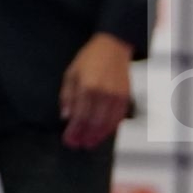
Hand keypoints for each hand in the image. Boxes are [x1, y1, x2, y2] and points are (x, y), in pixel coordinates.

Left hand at [59, 32, 131, 149]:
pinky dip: (110, 129)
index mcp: (87, 87)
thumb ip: (67, 96)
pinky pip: (118, 119)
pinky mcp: (126, 98)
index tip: (68, 140)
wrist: (113, 47)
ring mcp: (116, 97)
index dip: (73, 131)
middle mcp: (103, 94)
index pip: (79, 116)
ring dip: (97, 136)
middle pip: (93, 123)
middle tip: (77, 145)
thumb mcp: (71, 73)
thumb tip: (66, 116)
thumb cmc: (88, 59)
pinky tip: (102, 133)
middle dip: (84, 136)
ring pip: (107, 124)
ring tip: (89, 143)